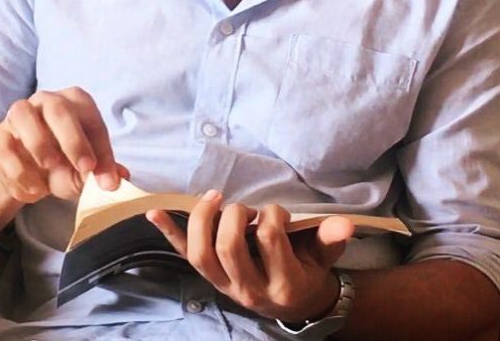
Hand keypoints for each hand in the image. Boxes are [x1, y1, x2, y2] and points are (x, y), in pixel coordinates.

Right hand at [0, 86, 127, 203]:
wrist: (24, 173)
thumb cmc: (62, 163)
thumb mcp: (84, 168)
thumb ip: (101, 172)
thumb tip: (118, 179)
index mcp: (75, 102)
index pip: (91, 118)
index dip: (101, 149)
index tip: (105, 177)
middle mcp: (46, 100)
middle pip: (58, 107)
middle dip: (73, 140)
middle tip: (84, 169)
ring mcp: (18, 114)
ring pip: (23, 114)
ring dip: (40, 145)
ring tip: (50, 175)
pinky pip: (4, 147)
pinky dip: (18, 172)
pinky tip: (33, 190)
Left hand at [147, 191, 353, 323]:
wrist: (292, 302)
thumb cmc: (307, 270)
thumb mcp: (323, 256)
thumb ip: (330, 239)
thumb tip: (344, 223)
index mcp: (282, 283)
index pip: (269, 240)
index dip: (272, 216)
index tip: (277, 211)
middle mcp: (249, 288)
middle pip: (228, 248)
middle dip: (234, 217)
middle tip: (245, 208)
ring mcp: (224, 284)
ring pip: (201, 254)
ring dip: (203, 220)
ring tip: (214, 198)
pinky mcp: (208, 277)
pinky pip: (183, 255)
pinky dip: (169, 232)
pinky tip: (154, 212)